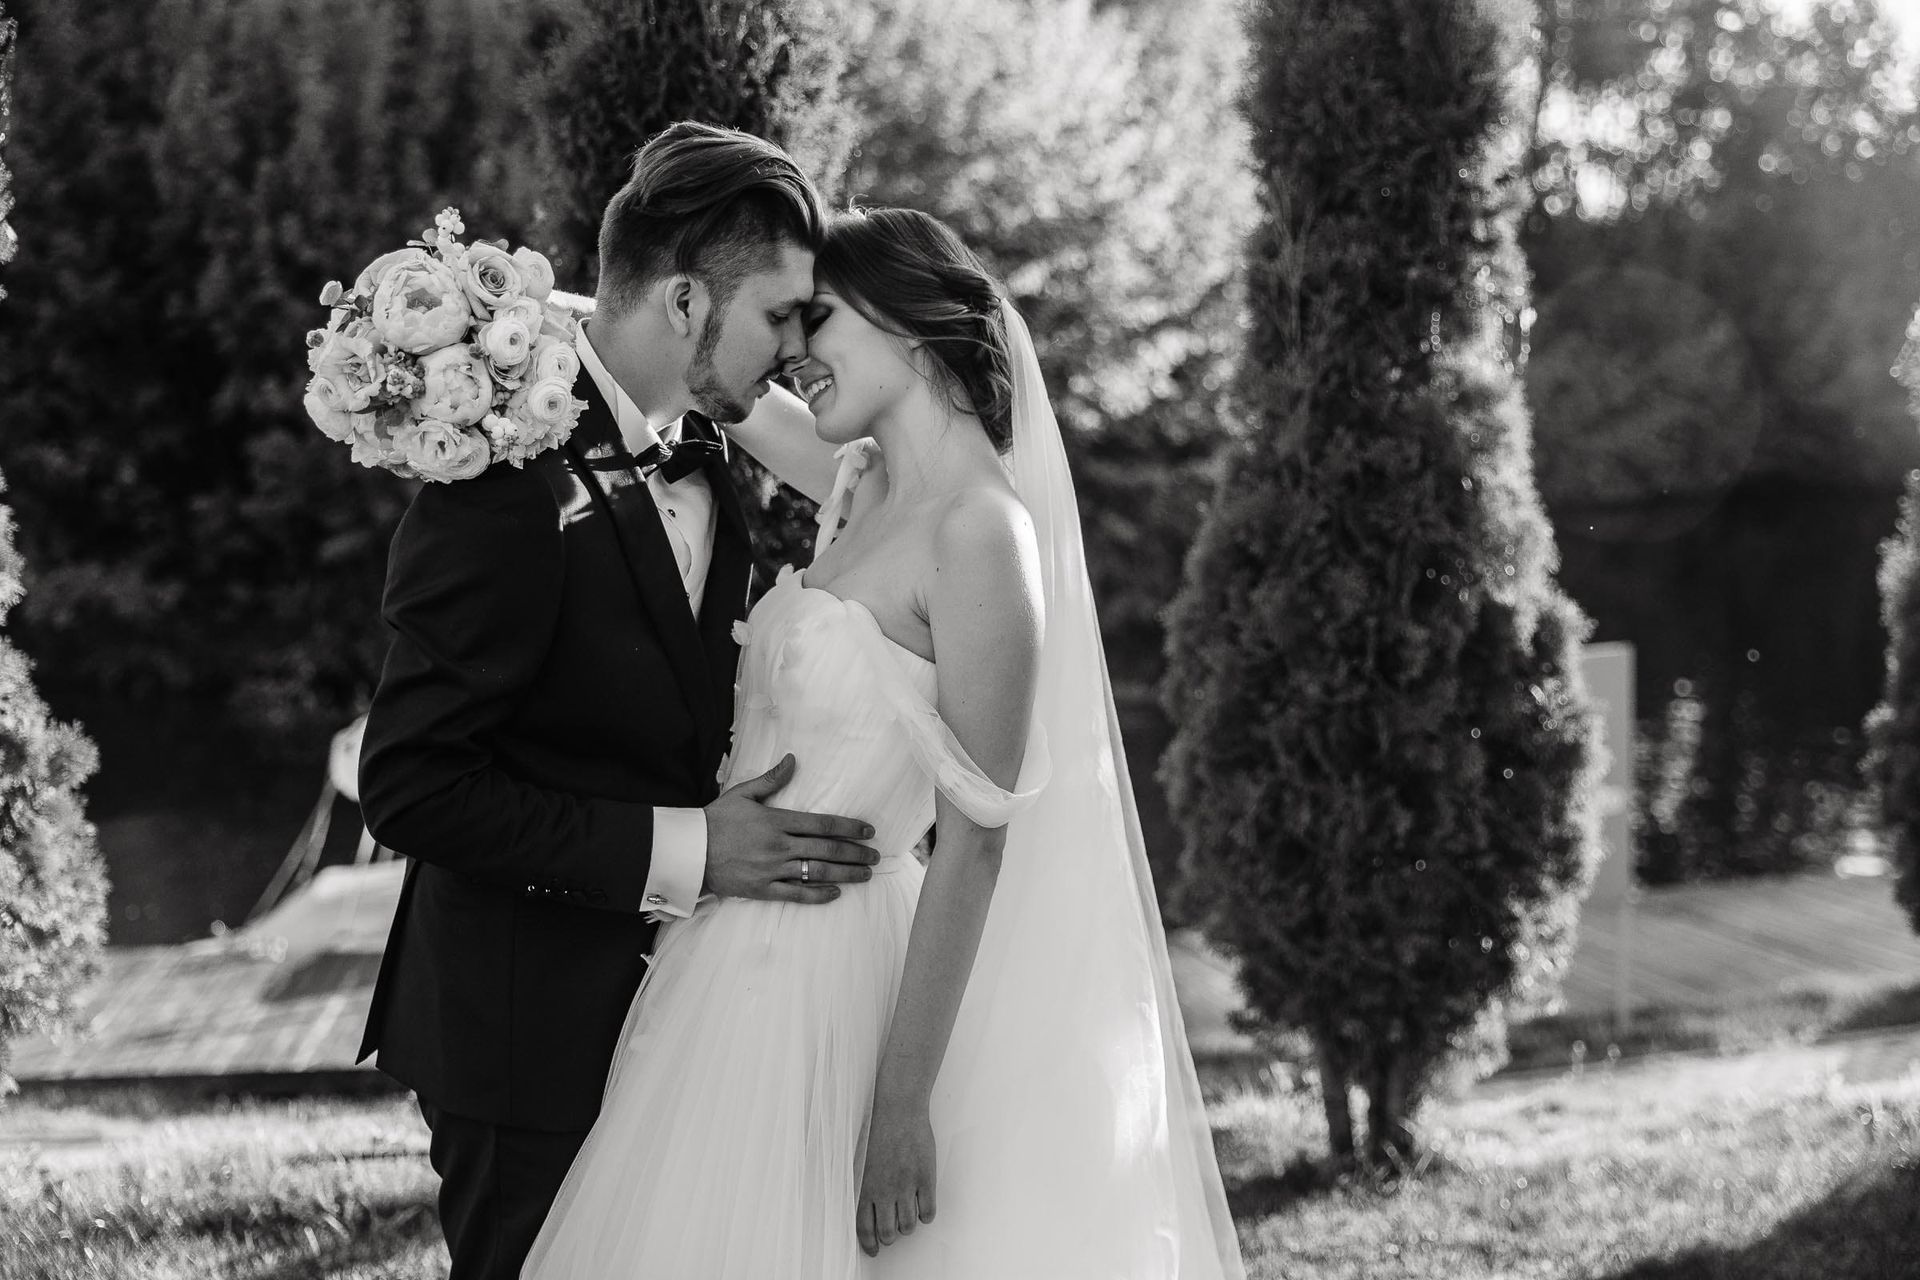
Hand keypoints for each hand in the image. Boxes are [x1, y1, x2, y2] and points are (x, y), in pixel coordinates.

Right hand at [703, 754, 878, 903]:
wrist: (689, 851)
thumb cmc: (715, 820)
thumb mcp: (742, 794)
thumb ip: (771, 780)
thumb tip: (792, 760)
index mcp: (776, 821)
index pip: (822, 824)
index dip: (849, 827)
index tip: (869, 831)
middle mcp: (779, 846)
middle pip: (827, 849)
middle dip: (855, 853)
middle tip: (876, 855)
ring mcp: (771, 870)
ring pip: (817, 873)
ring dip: (846, 874)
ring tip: (866, 874)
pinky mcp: (762, 890)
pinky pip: (795, 894)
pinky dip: (817, 895)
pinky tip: (836, 893)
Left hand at [856, 1097, 935, 1256]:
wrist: (898, 1109)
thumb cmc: (877, 1131)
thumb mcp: (860, 1161)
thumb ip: (862, 1187)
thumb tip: (865, 1210)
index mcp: (865, 1187)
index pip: (864, 1228)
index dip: (870, 1244)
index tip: (874, 1249)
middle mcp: (885, 1191)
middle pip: (888, 1232)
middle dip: (889, 1237)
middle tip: (892, 1232)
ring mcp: (906, 1185)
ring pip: (909, 1225)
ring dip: (908, 1226)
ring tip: (907, 1217)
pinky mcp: (925, 1178)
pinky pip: (928, 1212)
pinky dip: (926, 1215)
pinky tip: (923, 1207)